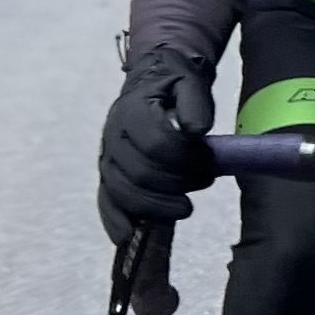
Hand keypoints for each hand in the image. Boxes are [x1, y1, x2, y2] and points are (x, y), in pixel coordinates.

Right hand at [96, 51, 216, 242]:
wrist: (151, 79)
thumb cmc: (174, 83)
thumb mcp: (190, 81)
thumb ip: (196, 103)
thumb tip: (197, 130)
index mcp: (132, 110)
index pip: (156, 144)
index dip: (185, 160)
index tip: (209, 165)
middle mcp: (113, 134)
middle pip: (139, 172)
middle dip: (176, 184)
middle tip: (205, 181)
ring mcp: (107, 155)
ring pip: (122, 190)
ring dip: (156, 206)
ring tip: (185, 208)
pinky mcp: (108, 172)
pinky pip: (105, 198)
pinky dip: (114, 219)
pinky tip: (126, 235)